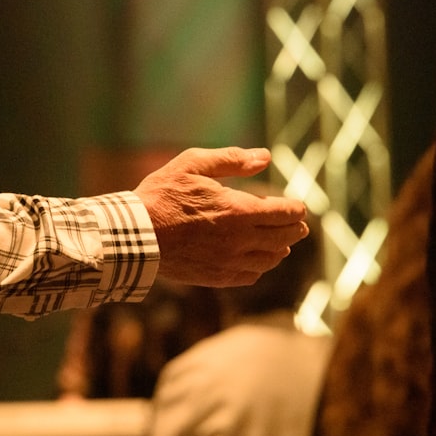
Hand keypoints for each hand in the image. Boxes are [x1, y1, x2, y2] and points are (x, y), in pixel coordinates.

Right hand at [134, 147, 308, 286]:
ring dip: (280, 249)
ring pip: (269, 259)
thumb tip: (265, 157)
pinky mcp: (216, 278)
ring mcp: (229, 262)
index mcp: (238, 210)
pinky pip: (250, 276)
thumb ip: (232, 160)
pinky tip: (257, 261)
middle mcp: (240, 240)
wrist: (136, 236)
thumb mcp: (193, 164)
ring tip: (282, 244)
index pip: (284, 213)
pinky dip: (260, 267)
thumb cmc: (161, 195)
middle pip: (283, 237)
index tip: (299, 207)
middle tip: (299, 226)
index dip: (296, 209)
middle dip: (294, 229)